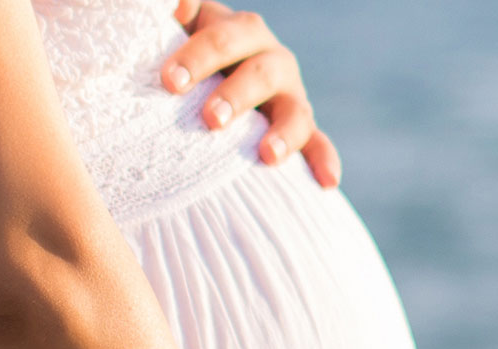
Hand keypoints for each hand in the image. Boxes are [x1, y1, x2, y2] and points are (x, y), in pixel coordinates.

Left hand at [163, 0, 342, 187]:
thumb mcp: (178, 29)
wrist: (205, 85)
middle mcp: (271, 60)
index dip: (199, 57)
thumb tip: (179, 4)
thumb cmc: (181, 57)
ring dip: (284, 132)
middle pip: (262, 72)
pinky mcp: (302, 130)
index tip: (170, 82)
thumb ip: (173, 12)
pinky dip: (324, 160)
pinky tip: (327, 182)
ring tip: (267, 155)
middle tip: (210, 119)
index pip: (224, 37)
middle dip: (237, 95)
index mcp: (241, 32)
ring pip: (295, 110)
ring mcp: (290, 96)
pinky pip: (319, 144)